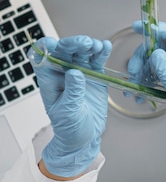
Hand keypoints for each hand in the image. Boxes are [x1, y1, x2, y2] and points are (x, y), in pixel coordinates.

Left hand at [30, 36, 111, 177]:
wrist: (85, 138)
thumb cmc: (69, 128)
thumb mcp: (68, 112)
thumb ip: (72, 92)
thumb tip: (75, 72)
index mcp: (49, 80)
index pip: (42, 57)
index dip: (46, 47)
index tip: (54, 43)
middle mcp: (63, 73)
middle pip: (65, 51)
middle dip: (74, 44)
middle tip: (86, 44)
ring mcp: (80, 73)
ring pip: (82, 53)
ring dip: (89, 46)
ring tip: (98, 46)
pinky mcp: (96, 77)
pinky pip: (97, 61)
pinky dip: (102, 53)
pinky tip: (105, 46)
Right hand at [129, 21, 165, 178]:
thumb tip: (156, 53)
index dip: (156, 27)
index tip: (136, 28)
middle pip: (159, 46)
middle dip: (141, 56)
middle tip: (133, 73)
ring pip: (154, 60)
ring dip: (141, 70)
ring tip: (135, 88)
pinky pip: (156, 73)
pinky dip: (145, 80)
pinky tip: (139, 94)